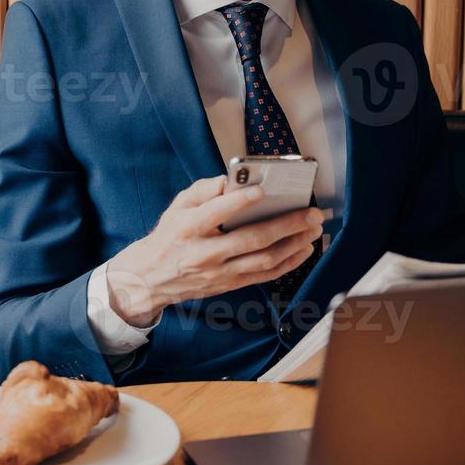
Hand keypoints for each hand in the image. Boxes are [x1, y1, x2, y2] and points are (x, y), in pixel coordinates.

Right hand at [105, 175, 324, 326]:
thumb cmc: (169, 236)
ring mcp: (219, 272)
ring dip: (294, 245)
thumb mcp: (176, 207)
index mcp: (189, 228)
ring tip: (313, 229)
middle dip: (286, 225)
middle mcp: (206, 253)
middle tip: (310, 213)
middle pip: (252, 239)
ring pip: (264, 260)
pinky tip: (303, 250)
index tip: (263, 190)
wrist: (151, 278)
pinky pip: (264, 275)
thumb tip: (229, 181)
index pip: (216, 213)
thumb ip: (202, 191)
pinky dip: (288, 263)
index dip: (240, 202)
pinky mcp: (229, 284)